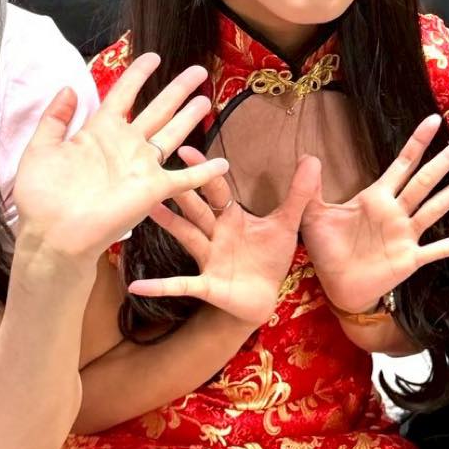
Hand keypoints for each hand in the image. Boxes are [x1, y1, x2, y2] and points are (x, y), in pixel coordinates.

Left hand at [12, 54, 229, 260]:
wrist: (53, 234)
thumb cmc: (42, 195)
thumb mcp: (41, 149)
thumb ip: (54, 118)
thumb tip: (70, 87)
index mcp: (99, 132)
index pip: (123, 94)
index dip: (138, 75)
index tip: (153, 57)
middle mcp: (125, 145)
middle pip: (158, 109)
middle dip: (177, 90)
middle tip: (198, 71)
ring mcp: (141, 167)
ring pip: (173, 135)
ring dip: (190, 118)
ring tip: (206, 100)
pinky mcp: (152, 190)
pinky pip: (184, 179)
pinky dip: (204, 172)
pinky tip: (222, 162)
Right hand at [127, 148, 321, 327]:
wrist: (266, 299)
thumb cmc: (270, 258)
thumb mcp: (287, 224)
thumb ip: (299, 193)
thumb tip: (312, 158)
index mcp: (232, 217)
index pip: (216, 189)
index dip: (203, 171)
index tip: (186, 150)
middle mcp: (215, 234)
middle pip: (196, 209)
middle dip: (181, 191)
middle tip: (158, 169)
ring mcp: (208, 259)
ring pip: (185, 237)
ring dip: (167, 223)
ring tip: (144, 208)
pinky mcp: (207, 285)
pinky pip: (180, 285)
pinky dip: (160, 286)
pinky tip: (137, 287)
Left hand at [298, 113, 448, 313]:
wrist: (336, 288)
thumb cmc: (327, 250)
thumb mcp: (314, 215)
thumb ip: (312, 188)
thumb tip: (307, 156)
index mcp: (376, 198)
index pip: (401, 164)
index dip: (417, 142)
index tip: (434, 120)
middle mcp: (397, 212)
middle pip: (426, 180)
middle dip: (446, 160)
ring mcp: (407, 235)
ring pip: (437, 207)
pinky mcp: (412, 258)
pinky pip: (442, 248)